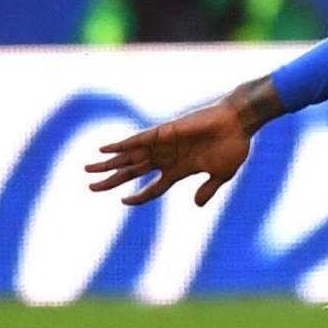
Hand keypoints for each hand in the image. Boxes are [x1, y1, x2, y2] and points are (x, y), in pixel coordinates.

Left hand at [83, 80, 276, 206]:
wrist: (239, 122)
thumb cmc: (234, 146)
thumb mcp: (222, 174)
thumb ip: (208, 189)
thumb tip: (196, 205)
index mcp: (181, 170)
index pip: (153, 187)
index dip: (137, 196)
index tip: (123, 201)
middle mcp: (168, 157)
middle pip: (133, 171)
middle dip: (112, 180)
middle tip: (90, 186)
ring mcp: (165, 145)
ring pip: (130, 158)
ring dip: (109, 164)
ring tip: (88, 170)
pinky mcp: (165, 132)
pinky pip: (138, 140)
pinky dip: (121, 145)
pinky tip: (105, 149)